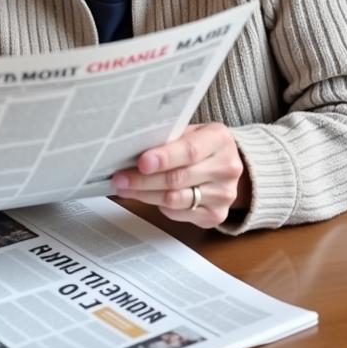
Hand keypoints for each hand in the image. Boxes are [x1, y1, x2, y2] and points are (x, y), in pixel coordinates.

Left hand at [111, 123, 248, 227]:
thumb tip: (131, 147)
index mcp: (220, 139)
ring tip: (124, 188)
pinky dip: (158, 205)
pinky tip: (145, 196)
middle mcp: (227, 168)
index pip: (189, 151)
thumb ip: (168, 139)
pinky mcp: (216, 215)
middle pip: (178, 178)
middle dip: (143, 180)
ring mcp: (224, 194)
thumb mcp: (190, 132)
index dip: (163, 158)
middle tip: (119, 178)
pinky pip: (179, 213)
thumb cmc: (199, 144)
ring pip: (175, 199)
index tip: (141, 162)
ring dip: (145, 195)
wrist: (226, 165)